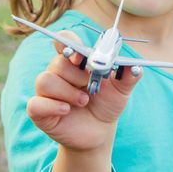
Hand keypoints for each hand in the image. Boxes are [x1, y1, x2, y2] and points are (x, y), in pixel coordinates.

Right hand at [26, 30, 140, 151]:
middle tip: (90, 85)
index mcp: (76, 62)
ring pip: (45, 81)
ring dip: (67, 91)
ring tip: (84, 101)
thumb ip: (128, 75)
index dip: (67, 43)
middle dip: (76, 74)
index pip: (64, 41)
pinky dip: (53, 105)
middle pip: (57, 62)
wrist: (100, 131)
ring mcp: (48, 92)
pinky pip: (36, 103)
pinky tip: (67, 110)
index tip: (79, 56)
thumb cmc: (107, 103)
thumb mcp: (121, 89)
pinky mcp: (40, 110)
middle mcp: (59, 73)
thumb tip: (136, 66)